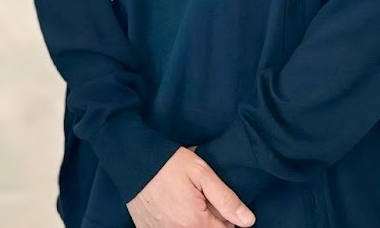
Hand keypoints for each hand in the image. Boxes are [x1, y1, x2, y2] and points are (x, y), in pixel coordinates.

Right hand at [128, 148, 254, 227]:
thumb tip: (248, 221)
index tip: (216, 202)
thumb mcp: (201, 173)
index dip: (226, 218)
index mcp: (196, 223)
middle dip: (209, 220)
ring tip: (185, 202)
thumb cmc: (167, 163)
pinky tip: (170, 207)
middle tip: (199, 199)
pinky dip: (175, 222)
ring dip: (192, 221)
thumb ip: (226, 199)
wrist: (131, 158)